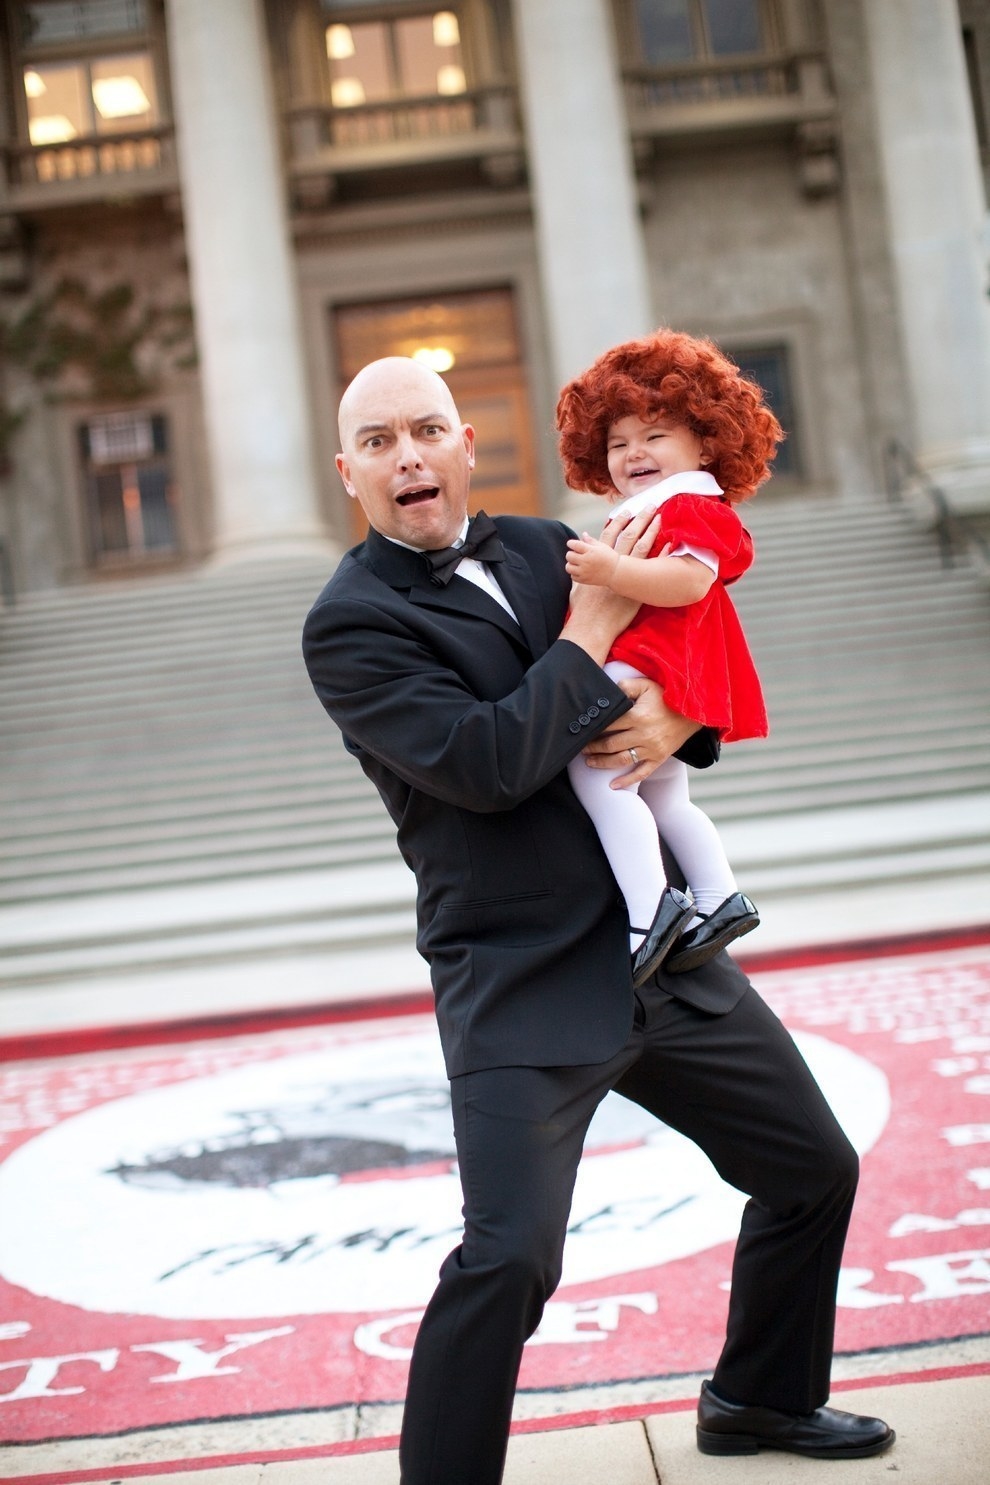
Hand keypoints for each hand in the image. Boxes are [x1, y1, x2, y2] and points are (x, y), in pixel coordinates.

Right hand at [560, 505, 659, 663]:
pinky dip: (661, 555)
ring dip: (652, 531)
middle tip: (651, 505)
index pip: (611, 535)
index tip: (628, 511)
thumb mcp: (578, 583)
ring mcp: (629, 575)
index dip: (619, 522)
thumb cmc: (583, 607)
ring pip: (643, 547)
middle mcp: (616, 564)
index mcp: (601, 562)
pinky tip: (671, 545)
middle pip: (630, 536)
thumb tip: (577, 553)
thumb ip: (580, 566)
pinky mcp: (639, 587)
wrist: (593, 625)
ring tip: (661, 518)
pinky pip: (654, 567)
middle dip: (640, 519)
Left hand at [565, 532, 619, 586]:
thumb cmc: (609, 557)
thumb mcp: (602, 546)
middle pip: (569, 556)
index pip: (574, 544)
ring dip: (571, 564)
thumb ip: (590, 540)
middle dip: (571, 554)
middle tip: (576, 554)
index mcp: (590, 551)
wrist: (616, 572)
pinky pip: (572, 576)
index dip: (571, 543)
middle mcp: (586, 561)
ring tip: (577, 563)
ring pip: (568, 567)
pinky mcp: (584, 580)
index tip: (572, 544)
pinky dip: (575, 573)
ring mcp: (584, 572)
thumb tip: (583, 534)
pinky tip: (581, 570)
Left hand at [582, 676, 700, 786]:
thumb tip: (608, 691)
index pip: (608, 725)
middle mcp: (643, 735)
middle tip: (580, 748)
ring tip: (589, 762)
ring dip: (602, 763)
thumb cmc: (667, 696)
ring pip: (621, 760)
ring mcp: (651, 749)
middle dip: (592, 747)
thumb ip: (626, 686)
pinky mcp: (659, 758)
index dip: (593, 729)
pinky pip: (641, 773)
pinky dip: (626, 781)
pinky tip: (613, 786)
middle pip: (611, 744)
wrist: (694, 711)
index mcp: (637, 716)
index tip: (582, 731)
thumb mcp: (647, 685)